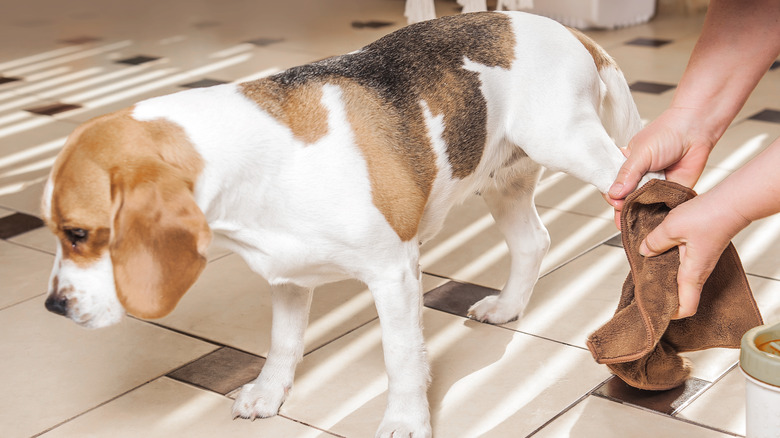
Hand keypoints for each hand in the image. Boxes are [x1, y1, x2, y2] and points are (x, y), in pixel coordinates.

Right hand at [604, 108, 714, 227]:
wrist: (696, 132)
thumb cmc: (667, 134)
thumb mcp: (641, 153)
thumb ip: (627, 174)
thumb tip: (614, 194)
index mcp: (627, 167)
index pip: (612, 185)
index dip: (611, 195)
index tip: (614, 201)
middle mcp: (639, 179)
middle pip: (626, 199)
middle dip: (624, 209)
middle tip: (624, 215)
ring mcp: (654, 188)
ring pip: (642, 207)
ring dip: (639, 216)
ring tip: (636, 223)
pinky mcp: (670, 195)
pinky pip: (661, 209)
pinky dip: (657, 216)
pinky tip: (653, 221)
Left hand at [637, 194, 748, 318]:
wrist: (732, 202)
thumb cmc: (709, 216)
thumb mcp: (671, 228)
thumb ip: (654, 242)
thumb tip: (644, 251)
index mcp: (692, 273)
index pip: (686, 307)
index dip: (671, 314)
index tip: (655, 309)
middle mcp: (699, 271)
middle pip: (682, 295)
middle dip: (664, 295)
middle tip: (645, 288)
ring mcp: (701, 261)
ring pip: (682, 278)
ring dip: (666, 277)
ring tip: (648, 269)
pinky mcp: (702, 250)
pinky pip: (684, 263)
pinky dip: (671, 263)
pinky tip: (660, 251)